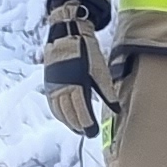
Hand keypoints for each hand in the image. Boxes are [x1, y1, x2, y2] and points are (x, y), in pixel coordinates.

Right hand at [44, 0, 108, 137]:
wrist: (67, 33)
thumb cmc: (86, 50)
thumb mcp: (100, 70)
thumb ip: (107, 92)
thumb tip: (116, 109)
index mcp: (77, 85)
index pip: (82, 112)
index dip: (88, 125)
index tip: (94, 132)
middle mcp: (63, 88)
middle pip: (70, 115)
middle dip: (79, 126)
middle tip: (87, 133)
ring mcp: (54, 86)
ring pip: (60, 112)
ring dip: (69, 122)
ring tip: (78, 128)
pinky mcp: (49, 83)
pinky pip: (53, 105)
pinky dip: (59, 114)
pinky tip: (65, 118)